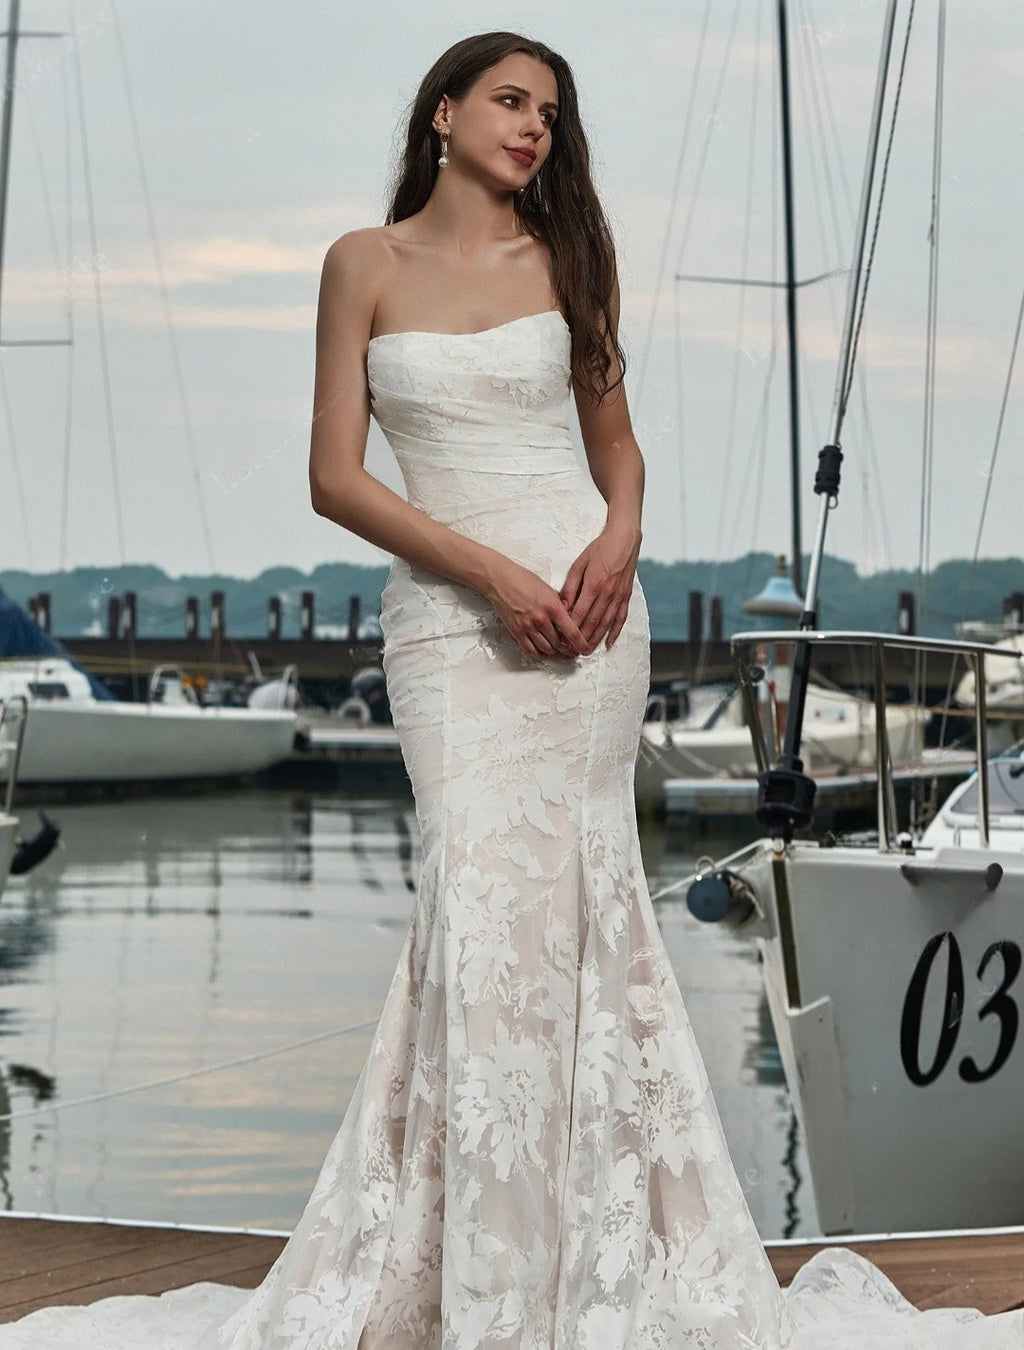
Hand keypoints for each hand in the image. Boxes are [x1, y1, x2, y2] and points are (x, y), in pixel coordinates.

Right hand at [487, 559, 592, 659]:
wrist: (501, 580)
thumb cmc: (523, 580)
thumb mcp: (549, 589)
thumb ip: (560, 605)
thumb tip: (569, 617)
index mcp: (553, 606)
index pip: (572, 631)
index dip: (581, 643)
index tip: (585, 649)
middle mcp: (541, 618)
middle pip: (560, 643)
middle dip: (568, 649)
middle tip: (572, 651)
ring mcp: (528, 626)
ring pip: (547, 649)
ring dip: (554, 652)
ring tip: (558, 650)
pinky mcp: (517, 631)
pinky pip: (530, 650)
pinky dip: (539, 653)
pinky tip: (543, 651)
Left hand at [560, 520, 640, 648]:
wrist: (624, 539)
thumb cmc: (600, 549)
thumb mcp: (579, 564)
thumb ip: (571, 586)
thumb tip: (563, 606)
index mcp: (593, 585)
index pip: (579, 614)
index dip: (570, 629)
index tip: (562, 639)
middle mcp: (607, 594)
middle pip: (592, 623)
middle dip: (581, 639)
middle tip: (572, 651)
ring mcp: (618, 596)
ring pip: (606, 624)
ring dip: (596, 639)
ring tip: (587, 651)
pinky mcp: (626, 596)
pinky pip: (621, 618)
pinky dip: (615, 632)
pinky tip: (608, 642)